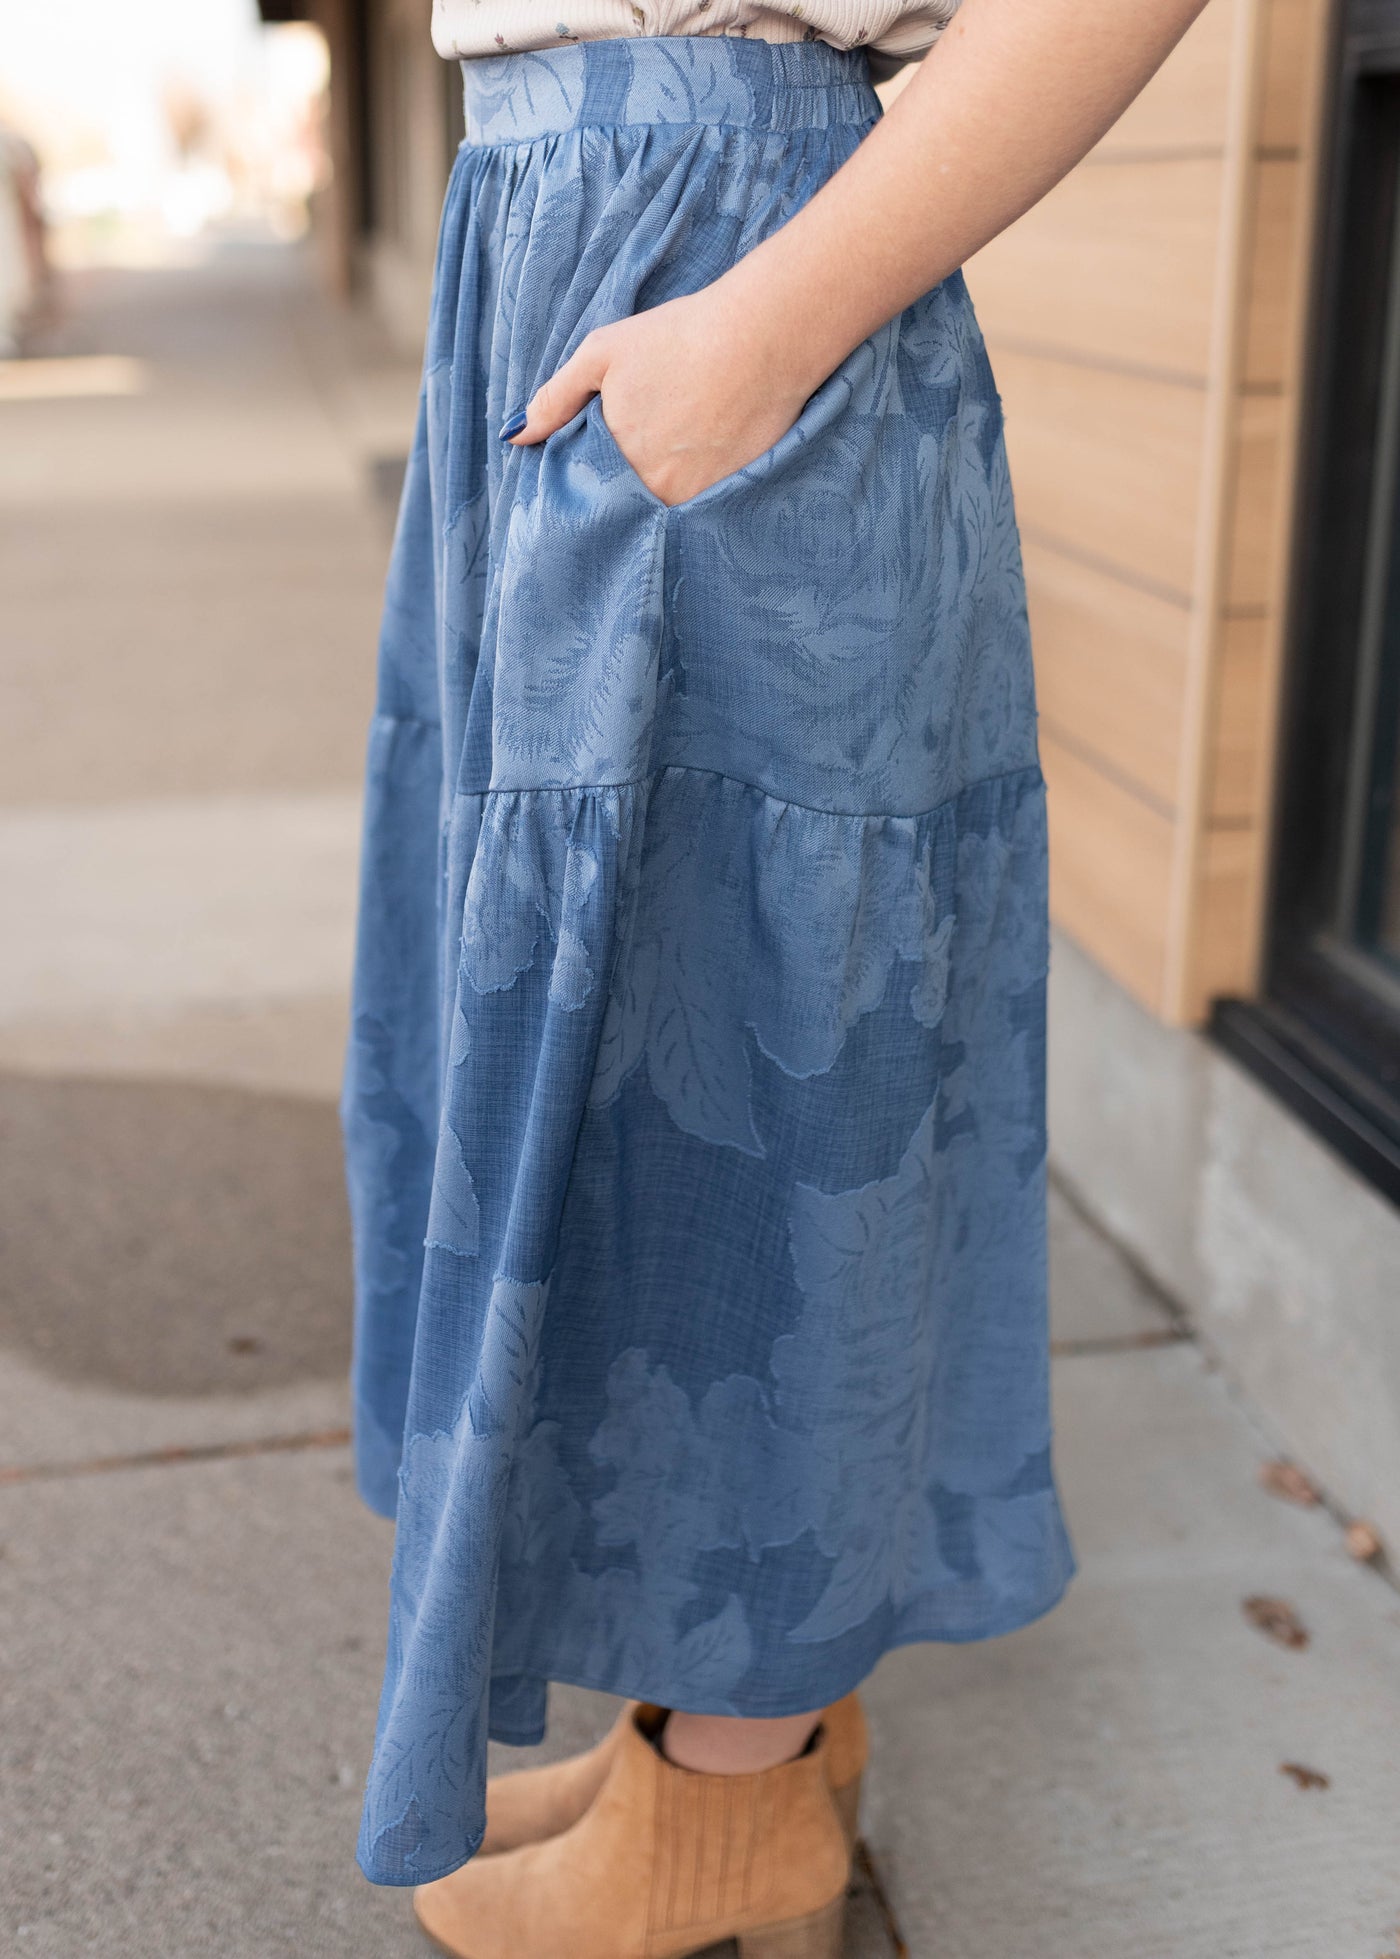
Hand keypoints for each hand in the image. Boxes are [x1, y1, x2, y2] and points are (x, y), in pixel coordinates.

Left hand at [504, 285, 819, 507]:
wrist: (762, 338)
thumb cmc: (678, 337)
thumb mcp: (601, 354)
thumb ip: (555, 399)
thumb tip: (513, 437)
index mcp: (613, 462)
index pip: (589, 490)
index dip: (593, 475)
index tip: (605, 457)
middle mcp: (652, 492)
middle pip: (628, 504)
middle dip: (627, 486)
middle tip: (654, 440)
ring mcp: (695, 499)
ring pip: (664, 508)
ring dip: (663, 489)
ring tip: (681, 445)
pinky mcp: (731, 498)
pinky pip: (704, 508)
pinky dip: (700, 489)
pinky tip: (708, 452)